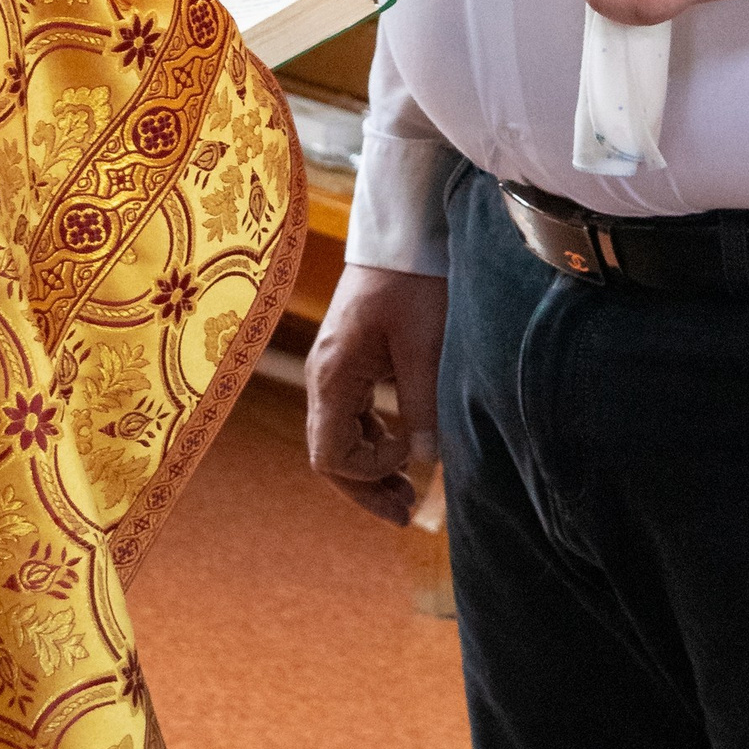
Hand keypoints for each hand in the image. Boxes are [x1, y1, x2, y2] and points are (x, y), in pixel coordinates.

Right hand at [305, 261, 447, 525]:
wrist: (404, 234)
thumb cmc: (413, 282)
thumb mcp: (424, 346)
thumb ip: (422, 406)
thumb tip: (425, 461)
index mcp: (332, 376)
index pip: (331, 456)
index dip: (368, 472)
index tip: (411, 455)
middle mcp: (324, 378)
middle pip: (329, 455)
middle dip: (365, 488)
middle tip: (406, 515)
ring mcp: (334, 371)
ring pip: (340, 439)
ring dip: (370, 468)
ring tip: (409, 493)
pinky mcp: (350, 363)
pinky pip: (352, 417)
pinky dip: (374, 441)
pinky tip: (403, 450)